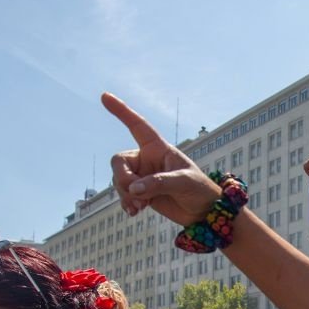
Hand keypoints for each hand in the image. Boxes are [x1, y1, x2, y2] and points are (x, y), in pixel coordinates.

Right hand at [102, 93, 221, 223]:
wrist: (204, 212)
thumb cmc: (200, 190)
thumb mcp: (184, 182)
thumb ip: (159, 183)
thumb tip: (134, 189)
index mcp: (158, 148)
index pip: (137, 126)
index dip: (121, 111)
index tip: (105, 96)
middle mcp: (147, 159)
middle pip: (119, 162)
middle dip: (122, 178)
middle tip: (135, 195)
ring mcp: (143, 176)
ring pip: (119, 180)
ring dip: (126, 194)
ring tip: (140, 207)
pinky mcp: (141, 193)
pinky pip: (123, 194)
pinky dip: (126, 203)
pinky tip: (135, 212)